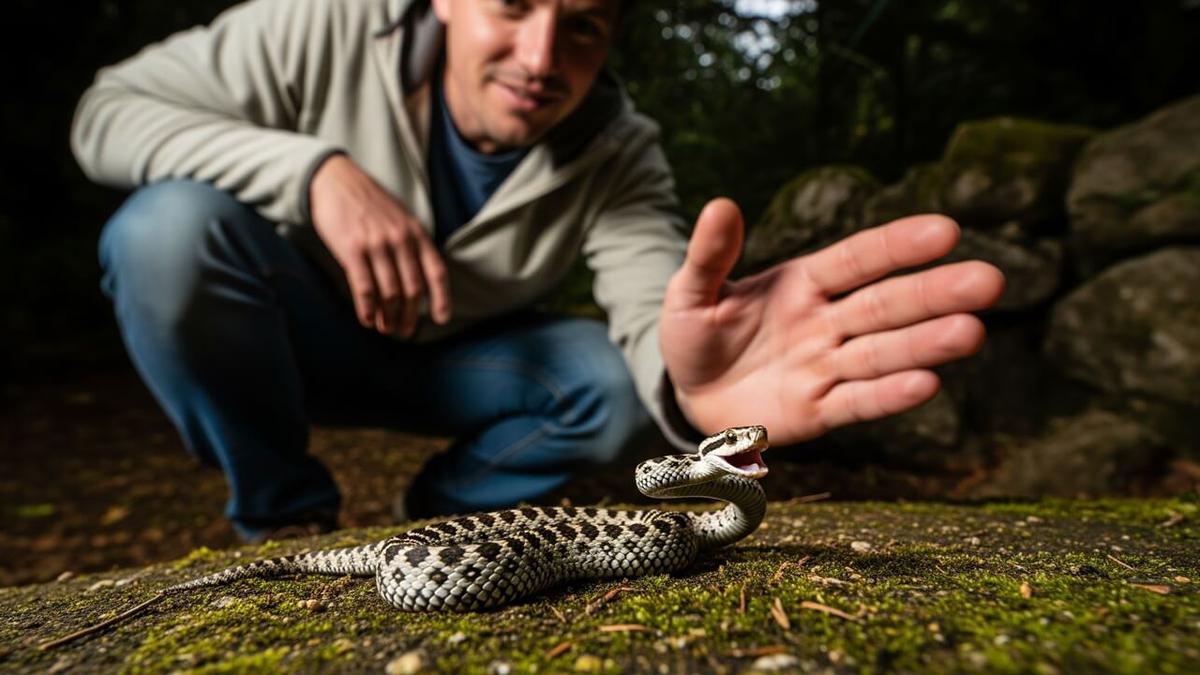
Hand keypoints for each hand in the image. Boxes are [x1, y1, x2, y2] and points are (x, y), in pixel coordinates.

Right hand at [309, 155, 450, 335]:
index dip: (442, 298)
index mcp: (416, 232)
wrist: (335, 180)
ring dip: (388, 317)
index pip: (436, 271)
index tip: (441, 319)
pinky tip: (366, 319)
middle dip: (410, 315)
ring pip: (390, 293)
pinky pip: (365, 289)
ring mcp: (377, 245)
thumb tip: (420, 281)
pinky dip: (367, 309)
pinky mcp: (352, 250)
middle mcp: (400, 240)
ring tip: (385, 328)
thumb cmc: (369, 203)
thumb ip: (412, 244)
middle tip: (405, 331)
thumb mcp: (400, 217)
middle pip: (413, 289)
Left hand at [659, 198, 1004, 443]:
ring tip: (972, 332)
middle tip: (989, 281)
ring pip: (882, 354)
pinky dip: (888, 395)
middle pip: (885, 306)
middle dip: (934, 294)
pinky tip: (928, 383)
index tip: (946, 230)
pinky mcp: (817, 412)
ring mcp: (825, 368)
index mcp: (803, 284)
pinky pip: (856, 402)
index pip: (858, 260)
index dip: (898, 246)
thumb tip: (720, 205)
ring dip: (925, 344)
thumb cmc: (696, 334)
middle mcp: (825, 323)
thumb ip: (710, 256)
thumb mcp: (690, 292)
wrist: (689, 393)